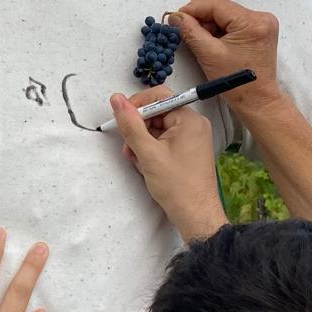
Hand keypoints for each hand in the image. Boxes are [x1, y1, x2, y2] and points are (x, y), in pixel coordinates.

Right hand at [111, 92, 227, 240]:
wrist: (195, 215)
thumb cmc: (177, 186)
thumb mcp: (147, 153)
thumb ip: (130, 124)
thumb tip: (117, 99)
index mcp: (189, 119)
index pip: (159, 97)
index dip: (137, 105)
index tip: (122, 119)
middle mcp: (194, 125)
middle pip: (157, 114)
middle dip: (139, 130)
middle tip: (129, 148)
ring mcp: (192, 138)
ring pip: (158, 130)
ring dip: (142, 143)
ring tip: (138, 161)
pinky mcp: (187, 151)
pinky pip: (164, 141)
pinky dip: (151, 151)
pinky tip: (146, 166)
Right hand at [169, 0, 282, 120]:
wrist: (256, 100)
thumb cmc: (239, 85)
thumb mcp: (208, 54)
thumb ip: (190, 31)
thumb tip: (177, 17)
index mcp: (252, 23)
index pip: (217, 5)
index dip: (193, 9)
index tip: (178, 15)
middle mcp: (261, 19)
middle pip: (222, 9)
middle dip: (201, 19)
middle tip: (185, 29)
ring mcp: (262, 25)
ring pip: (226, 16)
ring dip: (210, 26)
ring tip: (202, 42)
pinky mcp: (259, 31)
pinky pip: (233, 23)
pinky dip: (220, 31)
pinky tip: (213, 43)